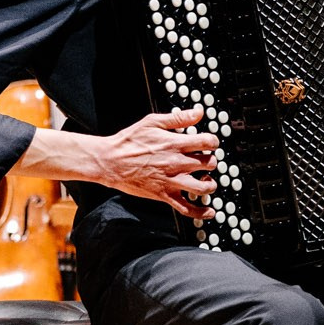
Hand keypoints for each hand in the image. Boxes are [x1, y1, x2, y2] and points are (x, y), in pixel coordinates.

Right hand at [86, 108, 217, 218]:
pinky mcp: (164, 195)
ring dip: (210, 184)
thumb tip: (199, 112)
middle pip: (209, 164)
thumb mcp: (152, 122)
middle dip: (211, 161)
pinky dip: (201, 212)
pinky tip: (209, 211)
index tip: (210, 143)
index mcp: (175, 144)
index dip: (213, 141)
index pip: (208, 142)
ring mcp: (172, 181)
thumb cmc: (128, 142)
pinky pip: (187, 208)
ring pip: (204, 187)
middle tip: (205, 160)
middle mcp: (177, 163)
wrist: (110, 162)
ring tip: (206, 180)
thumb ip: (178, 118)